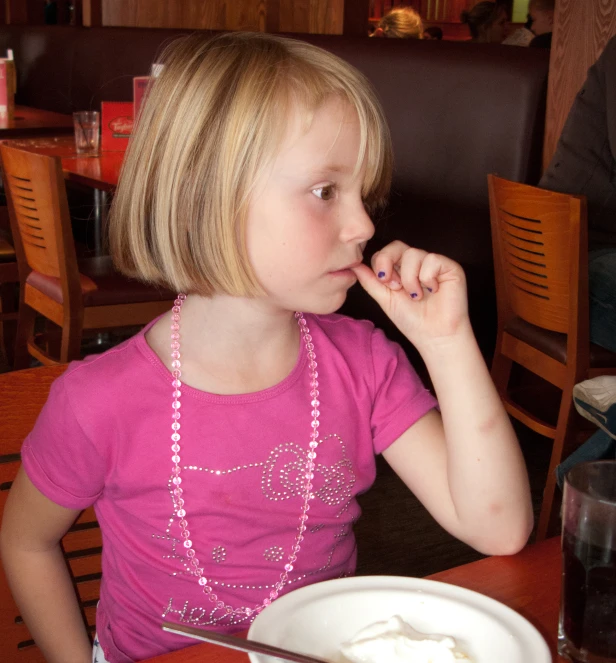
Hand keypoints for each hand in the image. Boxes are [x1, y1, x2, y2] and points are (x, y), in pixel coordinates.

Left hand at [351, 241, 469, 348]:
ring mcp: (433, 263)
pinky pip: (432, 259)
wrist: (434, 337)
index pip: (385, 252)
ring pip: (413, 253)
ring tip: (417, 295)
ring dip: (409, 279)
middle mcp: (417, 263)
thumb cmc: (412, 320)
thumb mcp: (385, 299)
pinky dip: (427, 278)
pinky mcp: (450, 266)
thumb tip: (353, 265)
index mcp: (401, 269)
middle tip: (394, 286)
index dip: (381, 265)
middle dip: (389, 263)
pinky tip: (433, 291)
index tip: (385, 284)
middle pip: (397, 245)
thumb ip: (370, 281)